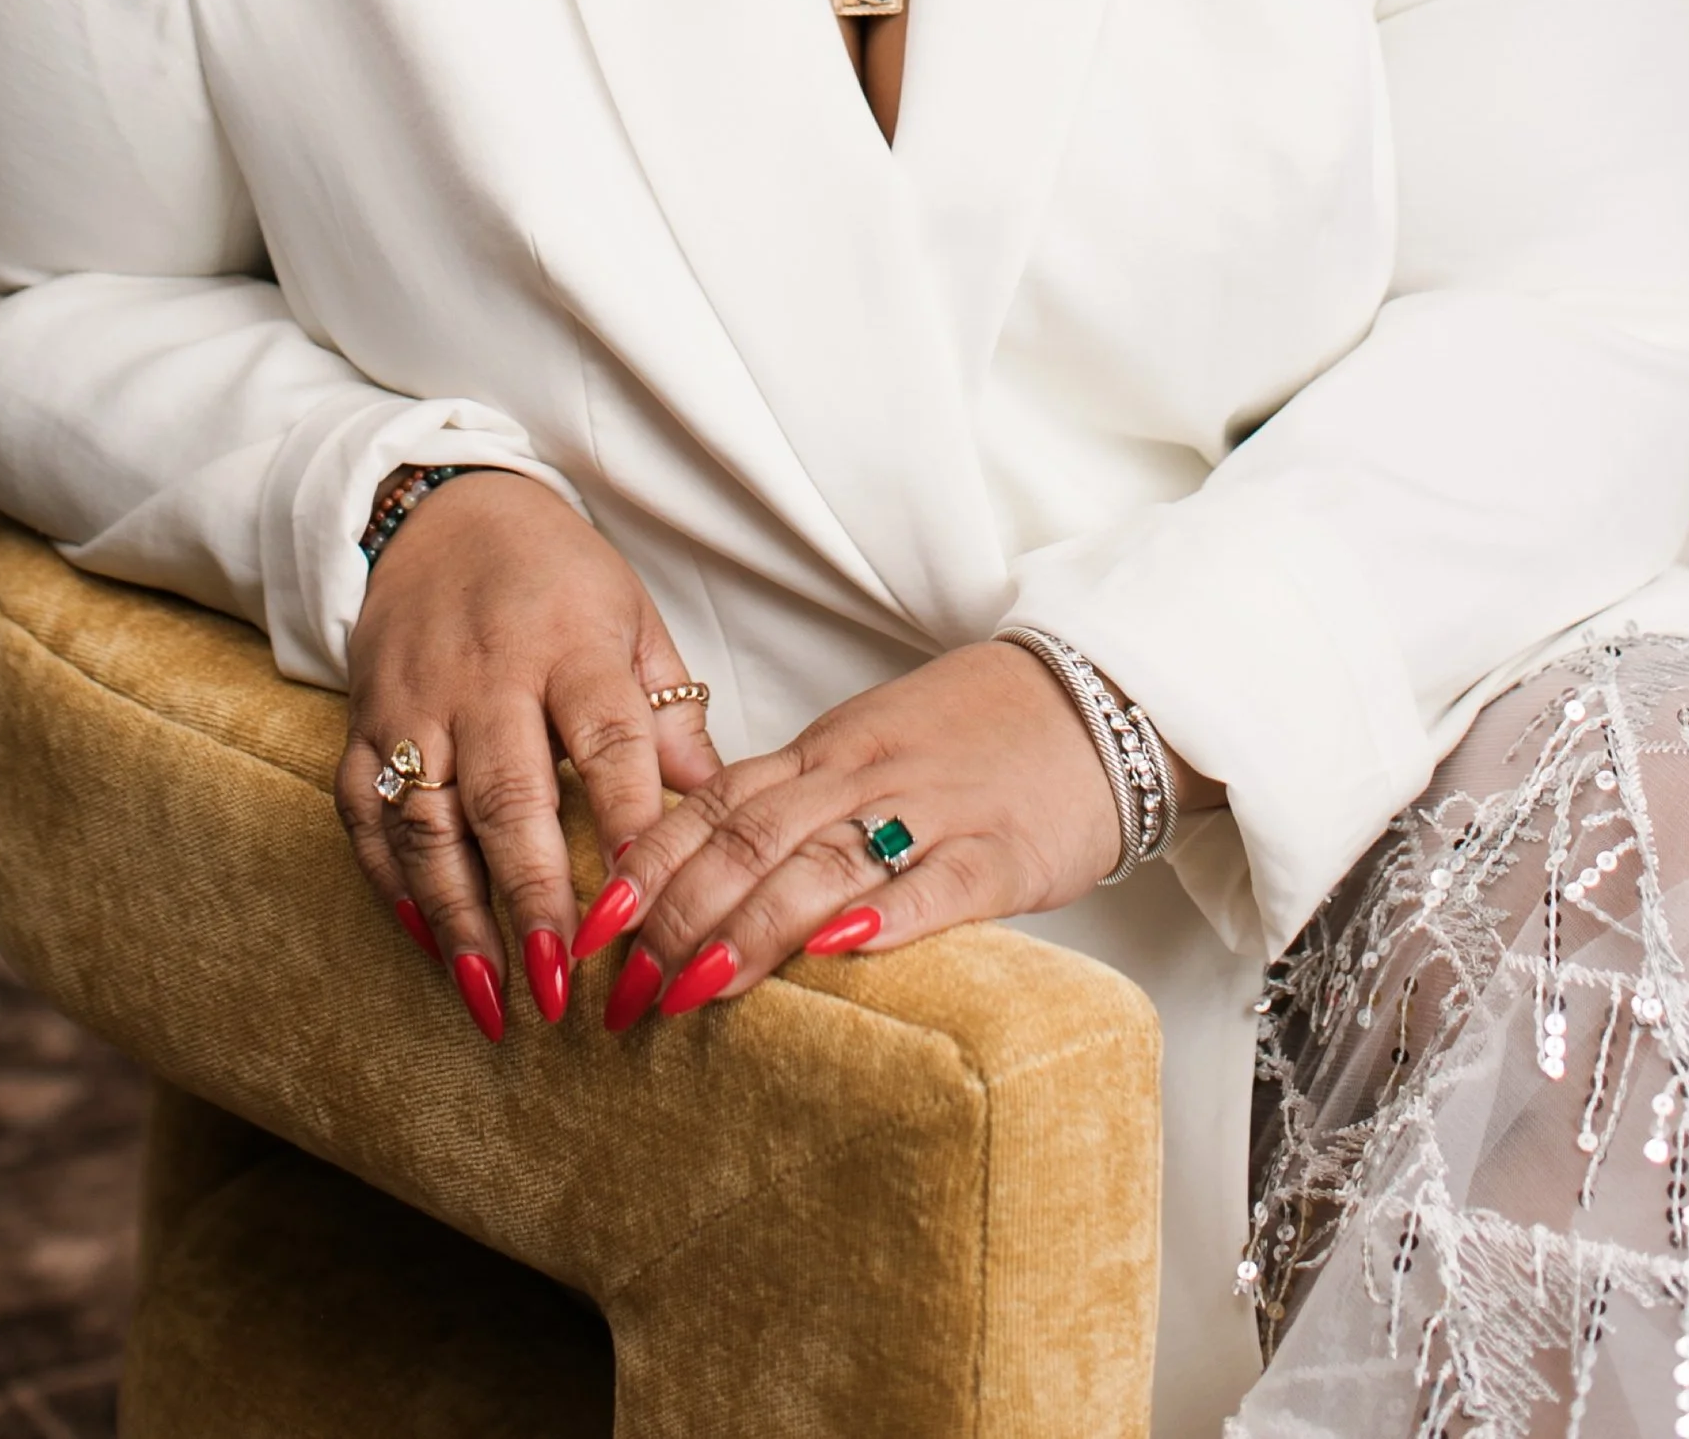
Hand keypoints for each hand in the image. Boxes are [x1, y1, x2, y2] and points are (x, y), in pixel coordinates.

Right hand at [334, 470, 720, 1039]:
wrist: (445, 514)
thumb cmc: (558, 579)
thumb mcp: (632, 616)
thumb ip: (669, 711)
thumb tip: (720, 805)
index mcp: (568, 643)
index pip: (606, 737)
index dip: (628, 818)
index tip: (649, 903)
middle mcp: (485, 676)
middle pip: (508, 794)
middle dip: (534, 897)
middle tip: (564, 988)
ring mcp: (415, 703)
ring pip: (428, 820)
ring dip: (460, 917)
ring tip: (495, 1000)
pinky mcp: (362, 725)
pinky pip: (365, 815)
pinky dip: (391, 886)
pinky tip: (429, 948)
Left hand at [576, 639, 1169, 1026]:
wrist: (1094, 699)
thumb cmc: (973, 739)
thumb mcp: (869, 753)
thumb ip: (796, 803)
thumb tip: (702, 871)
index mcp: (826, 752)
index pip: (716, 802)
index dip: (651, 865)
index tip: (594, 924)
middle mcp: (863, 773)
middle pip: (751, 837)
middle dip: (678, 914)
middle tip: (626, 989)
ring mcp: (933, 807)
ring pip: (825, 860)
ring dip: (752, 926)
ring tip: (695, 988)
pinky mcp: (1003, 849)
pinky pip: (940, 880)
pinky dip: (889, 914)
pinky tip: (843, 950)